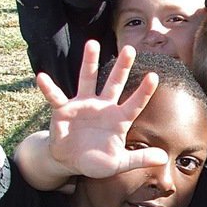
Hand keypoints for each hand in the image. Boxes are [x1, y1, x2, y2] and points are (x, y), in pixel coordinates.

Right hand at [35, 42, 168, 178]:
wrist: (71, 162)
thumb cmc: (98, 161)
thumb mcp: (120, 163)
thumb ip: (140, 158)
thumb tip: (164, 158)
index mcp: (118, 119)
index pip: (134, 103)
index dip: (144, 91)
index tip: (154, 76)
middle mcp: (102, 107)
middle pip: (114, 83)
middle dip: (122, 67)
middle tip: (130, 49)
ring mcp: (83, 105)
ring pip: (88, 80)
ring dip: (89, 62)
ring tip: (92, 43)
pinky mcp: (63, 109)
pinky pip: (55, 96)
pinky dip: (48, 88)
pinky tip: (42, 77)